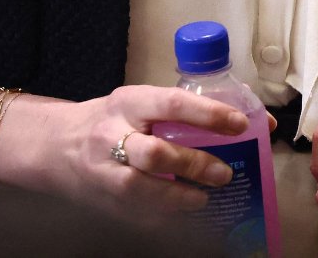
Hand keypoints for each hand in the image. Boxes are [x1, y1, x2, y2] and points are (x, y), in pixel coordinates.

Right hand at [0, 83, 248, 223]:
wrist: (58, 145)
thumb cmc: (114, 120)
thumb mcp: (143, 103)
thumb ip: (191, 112)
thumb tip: (259, 123)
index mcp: (129, 101)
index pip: (172, 103)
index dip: (208, 114)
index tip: (239, 124)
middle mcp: (113, 133)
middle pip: (154, 153)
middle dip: (193, 165)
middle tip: (224, 173)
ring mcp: (104, 170)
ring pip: (141, 189)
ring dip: (178, 198)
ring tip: (203, 198)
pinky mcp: (103, 198)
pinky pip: (136, 211)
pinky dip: (164, 215)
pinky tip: (183, 212)